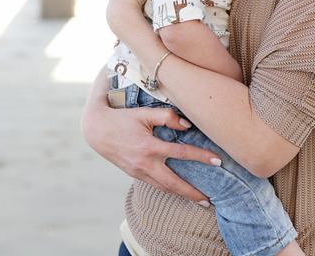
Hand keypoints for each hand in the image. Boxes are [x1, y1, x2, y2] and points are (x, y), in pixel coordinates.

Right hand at [81, 77, 217, 203]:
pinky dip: (169, 190)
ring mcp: (138, 172)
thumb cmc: (123, 118)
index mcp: (148, 146)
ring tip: (199, 201)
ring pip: (164, 188)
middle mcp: (144, 163)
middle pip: (173, 183)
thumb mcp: (144, 113)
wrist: (97, 130)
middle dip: (192, 193)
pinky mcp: (134, 175)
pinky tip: (179, 192)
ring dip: (182, 196)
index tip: (218, 161)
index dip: (201, 157)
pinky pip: (155, 185)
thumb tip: (187, 125)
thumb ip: (167, 116)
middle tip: (209, 201)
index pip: (181, 153)